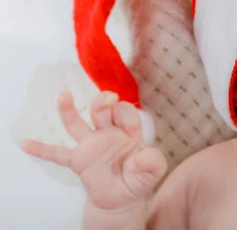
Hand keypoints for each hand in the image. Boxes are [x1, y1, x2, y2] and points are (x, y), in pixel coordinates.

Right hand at [21, 91, 166, 210]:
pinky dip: (42, 149)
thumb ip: (153, 162)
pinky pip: (57, 154)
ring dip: (70, 109)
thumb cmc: (139, 177)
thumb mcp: (154, 171)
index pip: (126, 113)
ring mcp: (92, 145)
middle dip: (103, 101)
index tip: (128, 126)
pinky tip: (26, 143)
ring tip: (64, 95)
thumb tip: (138, 158)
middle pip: (102, 110)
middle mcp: (109, 133)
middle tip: (107, 99)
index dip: (126, 113)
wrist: (123, 197)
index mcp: (128, 131)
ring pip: (78, 123)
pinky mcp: (78, 160)